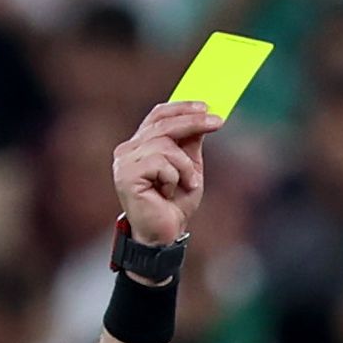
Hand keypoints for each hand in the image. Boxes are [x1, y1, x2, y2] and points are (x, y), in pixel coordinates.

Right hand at [112, 101, 219, 250]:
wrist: (165, 235)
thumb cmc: (174, 204)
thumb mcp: (189, 167)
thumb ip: (190, 143)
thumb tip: (202, 116)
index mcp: (139, 146)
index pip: (157, 116)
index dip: (181, 108)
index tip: (206, 107)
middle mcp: (127, 151)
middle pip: (162, 124)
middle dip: (193, 122)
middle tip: (218, 122)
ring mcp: (124, 163)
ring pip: (164, 144)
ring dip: (184, 166)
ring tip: (186, 183)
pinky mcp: (127, 176)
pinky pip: (160, 162)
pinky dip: (174, 177)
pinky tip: (167, 193)